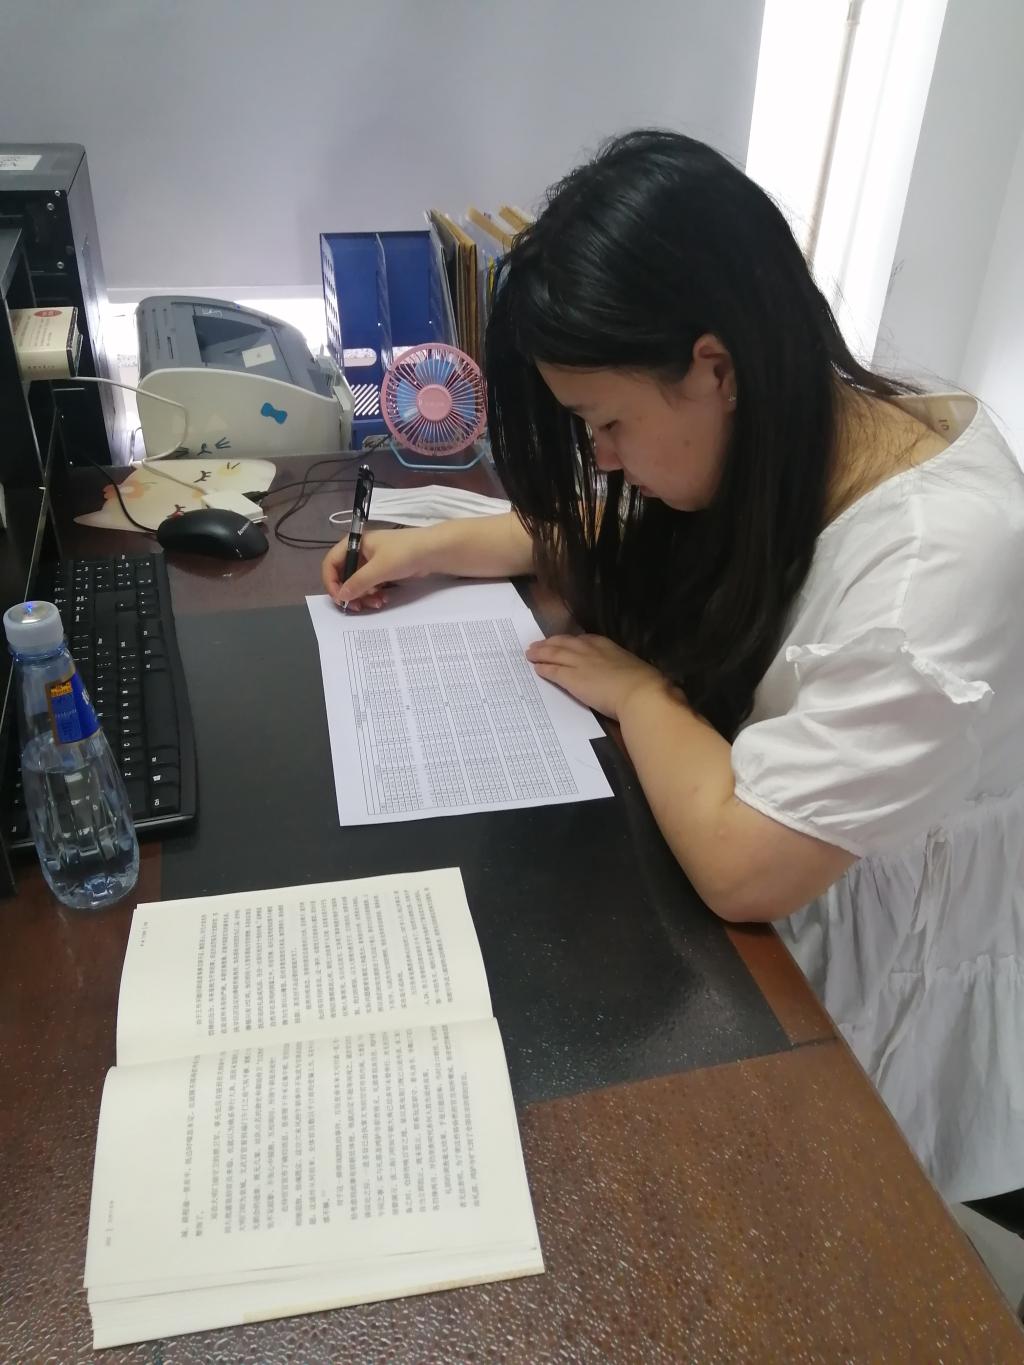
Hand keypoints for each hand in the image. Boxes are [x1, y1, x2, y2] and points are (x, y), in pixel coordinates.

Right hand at [321, 527, 436, 610]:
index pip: (331, 563)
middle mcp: (360, 552)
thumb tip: (341, 596)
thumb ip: (358, 583)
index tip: (339, 599)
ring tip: (376, 603)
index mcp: (354, 544)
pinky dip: (374, 594)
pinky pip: (371, 586)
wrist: (433, 551)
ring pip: (358, 584)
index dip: (331, 582)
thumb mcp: (378, 569)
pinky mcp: (383, 571)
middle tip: (356, 607)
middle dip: (350, 593)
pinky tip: (383, 599)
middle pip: (344, 576)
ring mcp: (372, 562)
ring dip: (364, 596)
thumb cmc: (403, 553)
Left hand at [525, 633, 666, 720]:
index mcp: (607, 645)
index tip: (562, 642)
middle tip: (538, 645)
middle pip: (563, 642)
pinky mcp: (571, 678)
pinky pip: (552, 670)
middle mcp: (589, 649)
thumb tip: (627, 676)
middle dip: (550, 643)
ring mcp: (579, 662)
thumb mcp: (632, 668)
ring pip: (553, 653)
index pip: (582, 639)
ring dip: (540, 653)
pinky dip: (543, 668)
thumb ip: (623, 669)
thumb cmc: (643, 683)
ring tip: (530, 653)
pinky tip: (537, 668)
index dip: (569, 641)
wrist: (638, 693)